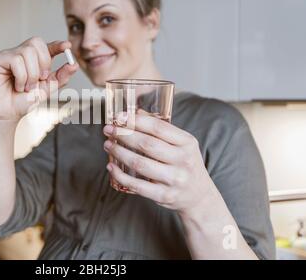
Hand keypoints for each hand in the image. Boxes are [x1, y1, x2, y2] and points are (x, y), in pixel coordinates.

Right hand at [0, 37, 78, 120]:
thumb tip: (74, 65)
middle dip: (43, 62)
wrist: (7, 115)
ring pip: (27, 52)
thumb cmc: (23, 102)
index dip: (57, 44)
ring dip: (31, 74)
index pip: (47, 46)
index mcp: (34, 60)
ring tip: (26, 88)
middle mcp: (21, 55)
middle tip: (41, 79)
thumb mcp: (47, 90)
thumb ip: (61, 77)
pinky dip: (21, 76)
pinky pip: (15, 60)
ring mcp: (8, 55)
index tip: (67, 46)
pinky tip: (17, 86)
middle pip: (36, 42)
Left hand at [102, 109, 216, 215]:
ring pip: (140, 164)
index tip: (119, 117)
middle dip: (123, 135)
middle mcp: (183, 160)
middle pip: (147, 144)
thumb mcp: (182, 144)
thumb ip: (161, 129)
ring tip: (108, 145)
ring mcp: (174, 179)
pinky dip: (121, 175)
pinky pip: (137, 185)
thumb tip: (135, 113)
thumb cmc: (185, 163)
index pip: (158, 127)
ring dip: (119, 153)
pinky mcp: (164, 195)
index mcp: (187, 143)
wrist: (199, 195)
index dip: (136, 121)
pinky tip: (111, 167)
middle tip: (108, 130)